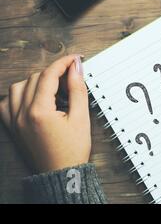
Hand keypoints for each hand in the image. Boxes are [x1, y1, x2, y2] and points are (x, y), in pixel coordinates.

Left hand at [0, 55, 90, 172]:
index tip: (76, 59)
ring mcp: (14, 120)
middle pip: (35, 78)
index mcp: (39, 111)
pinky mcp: (12, 126)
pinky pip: (7, 102)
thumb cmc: (73, 150)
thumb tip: (76, 68)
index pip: (49, 75)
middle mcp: (22, 114)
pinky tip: (33, 97)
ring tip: (54, 87)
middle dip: (54, 72)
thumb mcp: (81, 118)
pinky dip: (19, 94)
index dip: (64, 63)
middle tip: (71, 75)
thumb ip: (77, 90)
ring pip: (18, 86)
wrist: (61, 173)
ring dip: (36, 81)